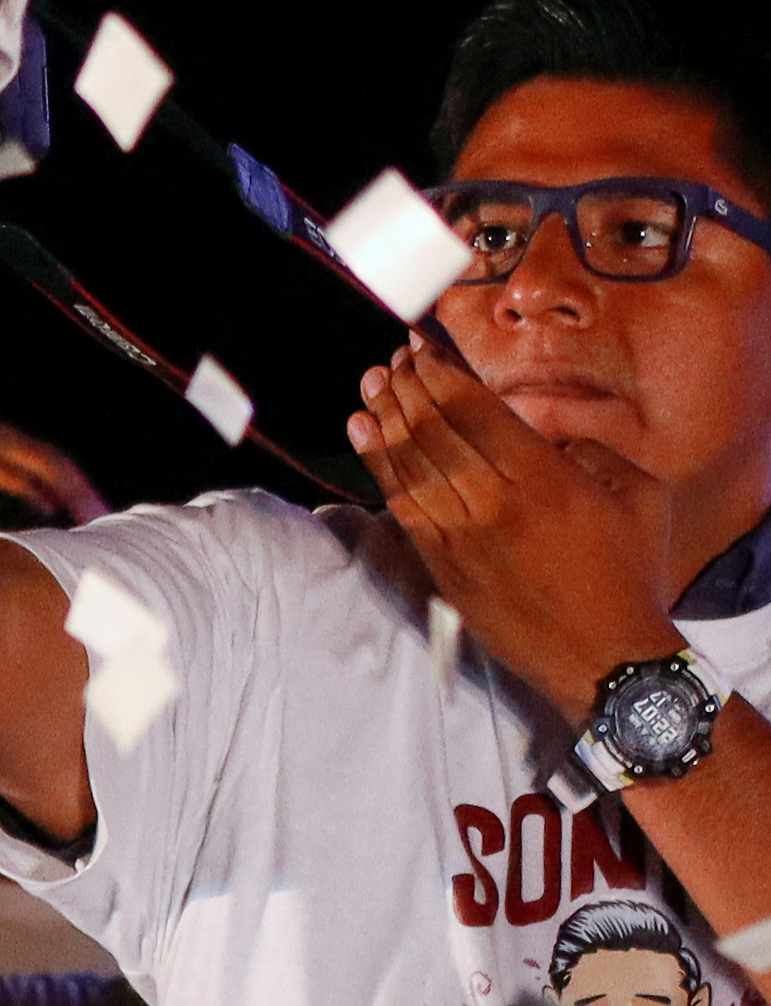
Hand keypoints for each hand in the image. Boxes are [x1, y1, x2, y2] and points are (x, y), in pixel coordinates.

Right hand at [0, 423, 107, 527]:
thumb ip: (14, 481)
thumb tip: (47, 502)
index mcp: (5, 439)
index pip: (54, 460)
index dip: (78, 483)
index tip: (98, 510)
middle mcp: (0, 436)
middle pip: (54, 461)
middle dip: (80, 489)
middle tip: (101, 515)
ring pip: (38, 463)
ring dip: (64, 489)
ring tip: (83, 514)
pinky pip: (4, 473)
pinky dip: (28, 489)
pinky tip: (45, 506)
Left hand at [348, 339, 680, 715]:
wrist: (604, 656)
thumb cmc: (629, 575)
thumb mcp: (640, 497)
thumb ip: (592, 452)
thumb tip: (546, 432)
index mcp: (545, 480)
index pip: (477, 412)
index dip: (443, 375)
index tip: (423, 349)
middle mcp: (496, 504)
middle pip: (436, 431)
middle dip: (410, 387)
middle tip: (394, 359)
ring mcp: (463, 537)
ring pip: (412, 464)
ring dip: (387, 418)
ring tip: (372, 383)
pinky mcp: (443, 566)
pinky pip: (403, 505)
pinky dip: (380, 466)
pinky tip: (364, 434)